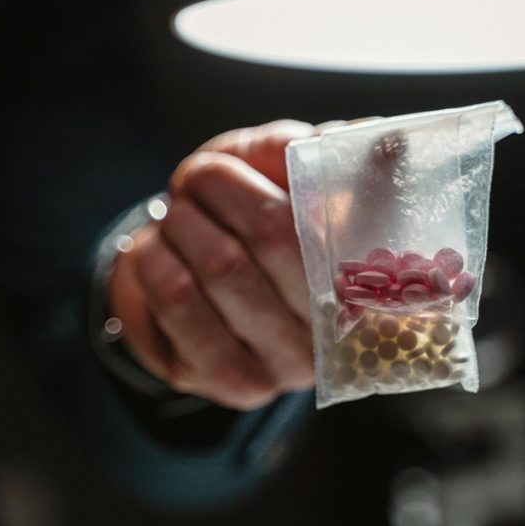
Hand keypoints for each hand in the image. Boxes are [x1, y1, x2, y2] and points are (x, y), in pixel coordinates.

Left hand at [109, 120, 315, 409]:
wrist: (187, 285)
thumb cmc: (245, 221)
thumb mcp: (276, 173)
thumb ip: (304, 151)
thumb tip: (339, 141)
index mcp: (367, 275)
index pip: (344, 220)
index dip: (300, 181)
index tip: (257, 159)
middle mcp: (339, 331)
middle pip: (275, 236)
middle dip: (224, 189)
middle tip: (201, 176)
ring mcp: (289, 365)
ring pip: (222, 267)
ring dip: (185, 223)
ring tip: (178, 213)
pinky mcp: (234, 384)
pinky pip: (179, 302)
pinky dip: (156, 259)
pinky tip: (158, 251)